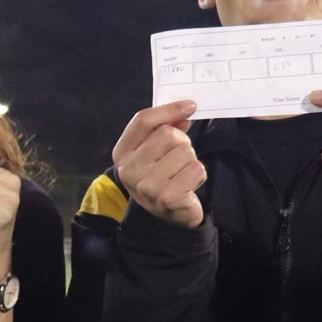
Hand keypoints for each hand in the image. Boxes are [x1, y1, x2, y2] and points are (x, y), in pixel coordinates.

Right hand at [111, 99, 205, 228]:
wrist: (166, 216)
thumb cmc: (160, 176)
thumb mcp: (154, 151)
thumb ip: (166, 127)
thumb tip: (185, 111)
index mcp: (122, 152)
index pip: (143, 120)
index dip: (169, 109)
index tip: (190, 106)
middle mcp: (129, 169)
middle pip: (168, 134)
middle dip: (182, 142)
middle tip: (178, 158)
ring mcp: (147, 186)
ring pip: (185, 152)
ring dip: (191, 160)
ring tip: (181, 173)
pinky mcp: (167, 198)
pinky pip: (196, 169)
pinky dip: (199, 174)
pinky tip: (188, 184)